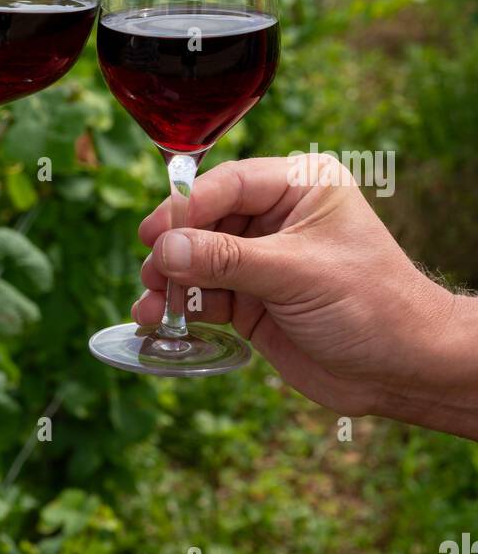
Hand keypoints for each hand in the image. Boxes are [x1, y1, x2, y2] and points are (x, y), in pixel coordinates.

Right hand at [133, 154, 477, 437]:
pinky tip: (160, 322)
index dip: (189, 206)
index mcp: (300, 187)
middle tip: (150, 271)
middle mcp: (277, 217)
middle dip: (175, 249)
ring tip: (150, 306)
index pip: (231, 183)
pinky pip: (206, 296)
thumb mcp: (297, 274)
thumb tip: (164, 248)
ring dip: (172, 283)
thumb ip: (227, 260)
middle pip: (207, 221)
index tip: (153, 231)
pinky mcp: (252, 299)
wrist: (404, 371)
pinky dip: (183, 308)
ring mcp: (262, 259)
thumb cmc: (370, 305)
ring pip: (200, 261)